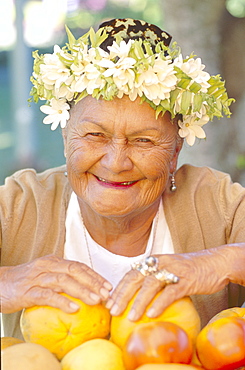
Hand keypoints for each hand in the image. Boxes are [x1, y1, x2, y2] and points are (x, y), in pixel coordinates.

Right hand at [0, 254, 111, 313]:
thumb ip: (62, 279)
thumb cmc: (24, 282)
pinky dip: (62, 301)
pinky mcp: (27, 292)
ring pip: (63, 281)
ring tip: (96, 300)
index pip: (79, 265)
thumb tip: (85, 290)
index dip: (95, 275)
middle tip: (106, 294)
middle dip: (93, 282)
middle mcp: (47, 265)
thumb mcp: (45, 276)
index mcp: (53, 261)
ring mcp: (37, 278)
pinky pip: (47, 295)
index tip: (109, 286)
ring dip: (82, 290)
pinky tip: (73, 308)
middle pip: (74, 270)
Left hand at [106, 245, 242, 320]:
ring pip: (151, 284)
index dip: (119, 287)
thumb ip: (154, 279)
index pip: (131, 273)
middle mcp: (160, 263)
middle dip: (122, 294)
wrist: (215, 263)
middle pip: (136, 277)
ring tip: (131, 317)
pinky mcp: (187, 280)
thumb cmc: (189, 270)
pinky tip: (152, 314)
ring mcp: (173, 270)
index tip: (108, 302)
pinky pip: (171, 292)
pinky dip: (160, 303)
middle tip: (113, 310)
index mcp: (154, 260)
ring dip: (139, 301)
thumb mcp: (168, 270)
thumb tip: (137, 296)